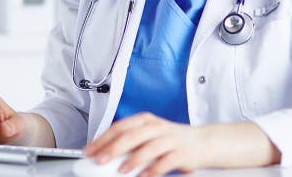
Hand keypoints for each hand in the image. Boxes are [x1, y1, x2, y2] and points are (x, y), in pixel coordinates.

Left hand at [83, 112, 206, 175]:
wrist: (202, 142)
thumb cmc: (170, 140)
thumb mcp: (149, 135)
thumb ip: (130, 143)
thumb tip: (105, 156)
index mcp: (145, 120)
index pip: (119, 127)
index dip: (103, 139)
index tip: (90, 151)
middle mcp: (156, 127)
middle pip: (132, 135)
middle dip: (113, 148)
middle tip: (100, 160)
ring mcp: (170, 139)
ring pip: (149, 147)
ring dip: (133, 160)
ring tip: (121, 171)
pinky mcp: (181, 153)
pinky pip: (165, 161)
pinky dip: (153, 169)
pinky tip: (144, 176)